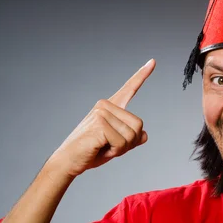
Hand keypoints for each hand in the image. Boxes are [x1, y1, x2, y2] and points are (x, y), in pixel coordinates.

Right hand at [47, 59, 155, 177]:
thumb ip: (131, 139)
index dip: (142, 75)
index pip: (129, 88)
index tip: (153, 61)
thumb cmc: (92, 152)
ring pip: (131, 135)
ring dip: (121, 148)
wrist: (69, 161)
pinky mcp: (99, 124)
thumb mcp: (117, 145)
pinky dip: (114, 151)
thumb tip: (145, 135)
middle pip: (138, 125)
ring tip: (102, 147)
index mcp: (111, 107)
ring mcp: (101, 113)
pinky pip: (121, 142)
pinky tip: (99, 148)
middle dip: (129, 143)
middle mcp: (105, 106)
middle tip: (110, 147)